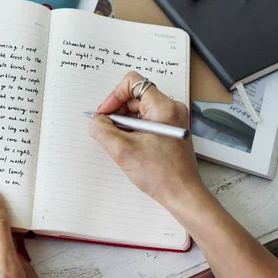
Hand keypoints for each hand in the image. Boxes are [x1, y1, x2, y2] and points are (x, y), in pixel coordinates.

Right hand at [88, 71, 204, 209]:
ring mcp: (172, 120)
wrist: (182, 195)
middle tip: (108, 130)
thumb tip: (95, 121)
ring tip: (120, 141)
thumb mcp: (123, 150)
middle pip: (135, 96)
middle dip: (117, 111)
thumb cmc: (162, 175)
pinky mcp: (170, 130)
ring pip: (139, 109)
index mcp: (164, 107)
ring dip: (124, 122)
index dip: (114, 96)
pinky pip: (146, 121)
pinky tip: (130, 146)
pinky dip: (133, 129)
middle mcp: (171, 108)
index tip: (105, 114)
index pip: (133, 82)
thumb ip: (102, 130)